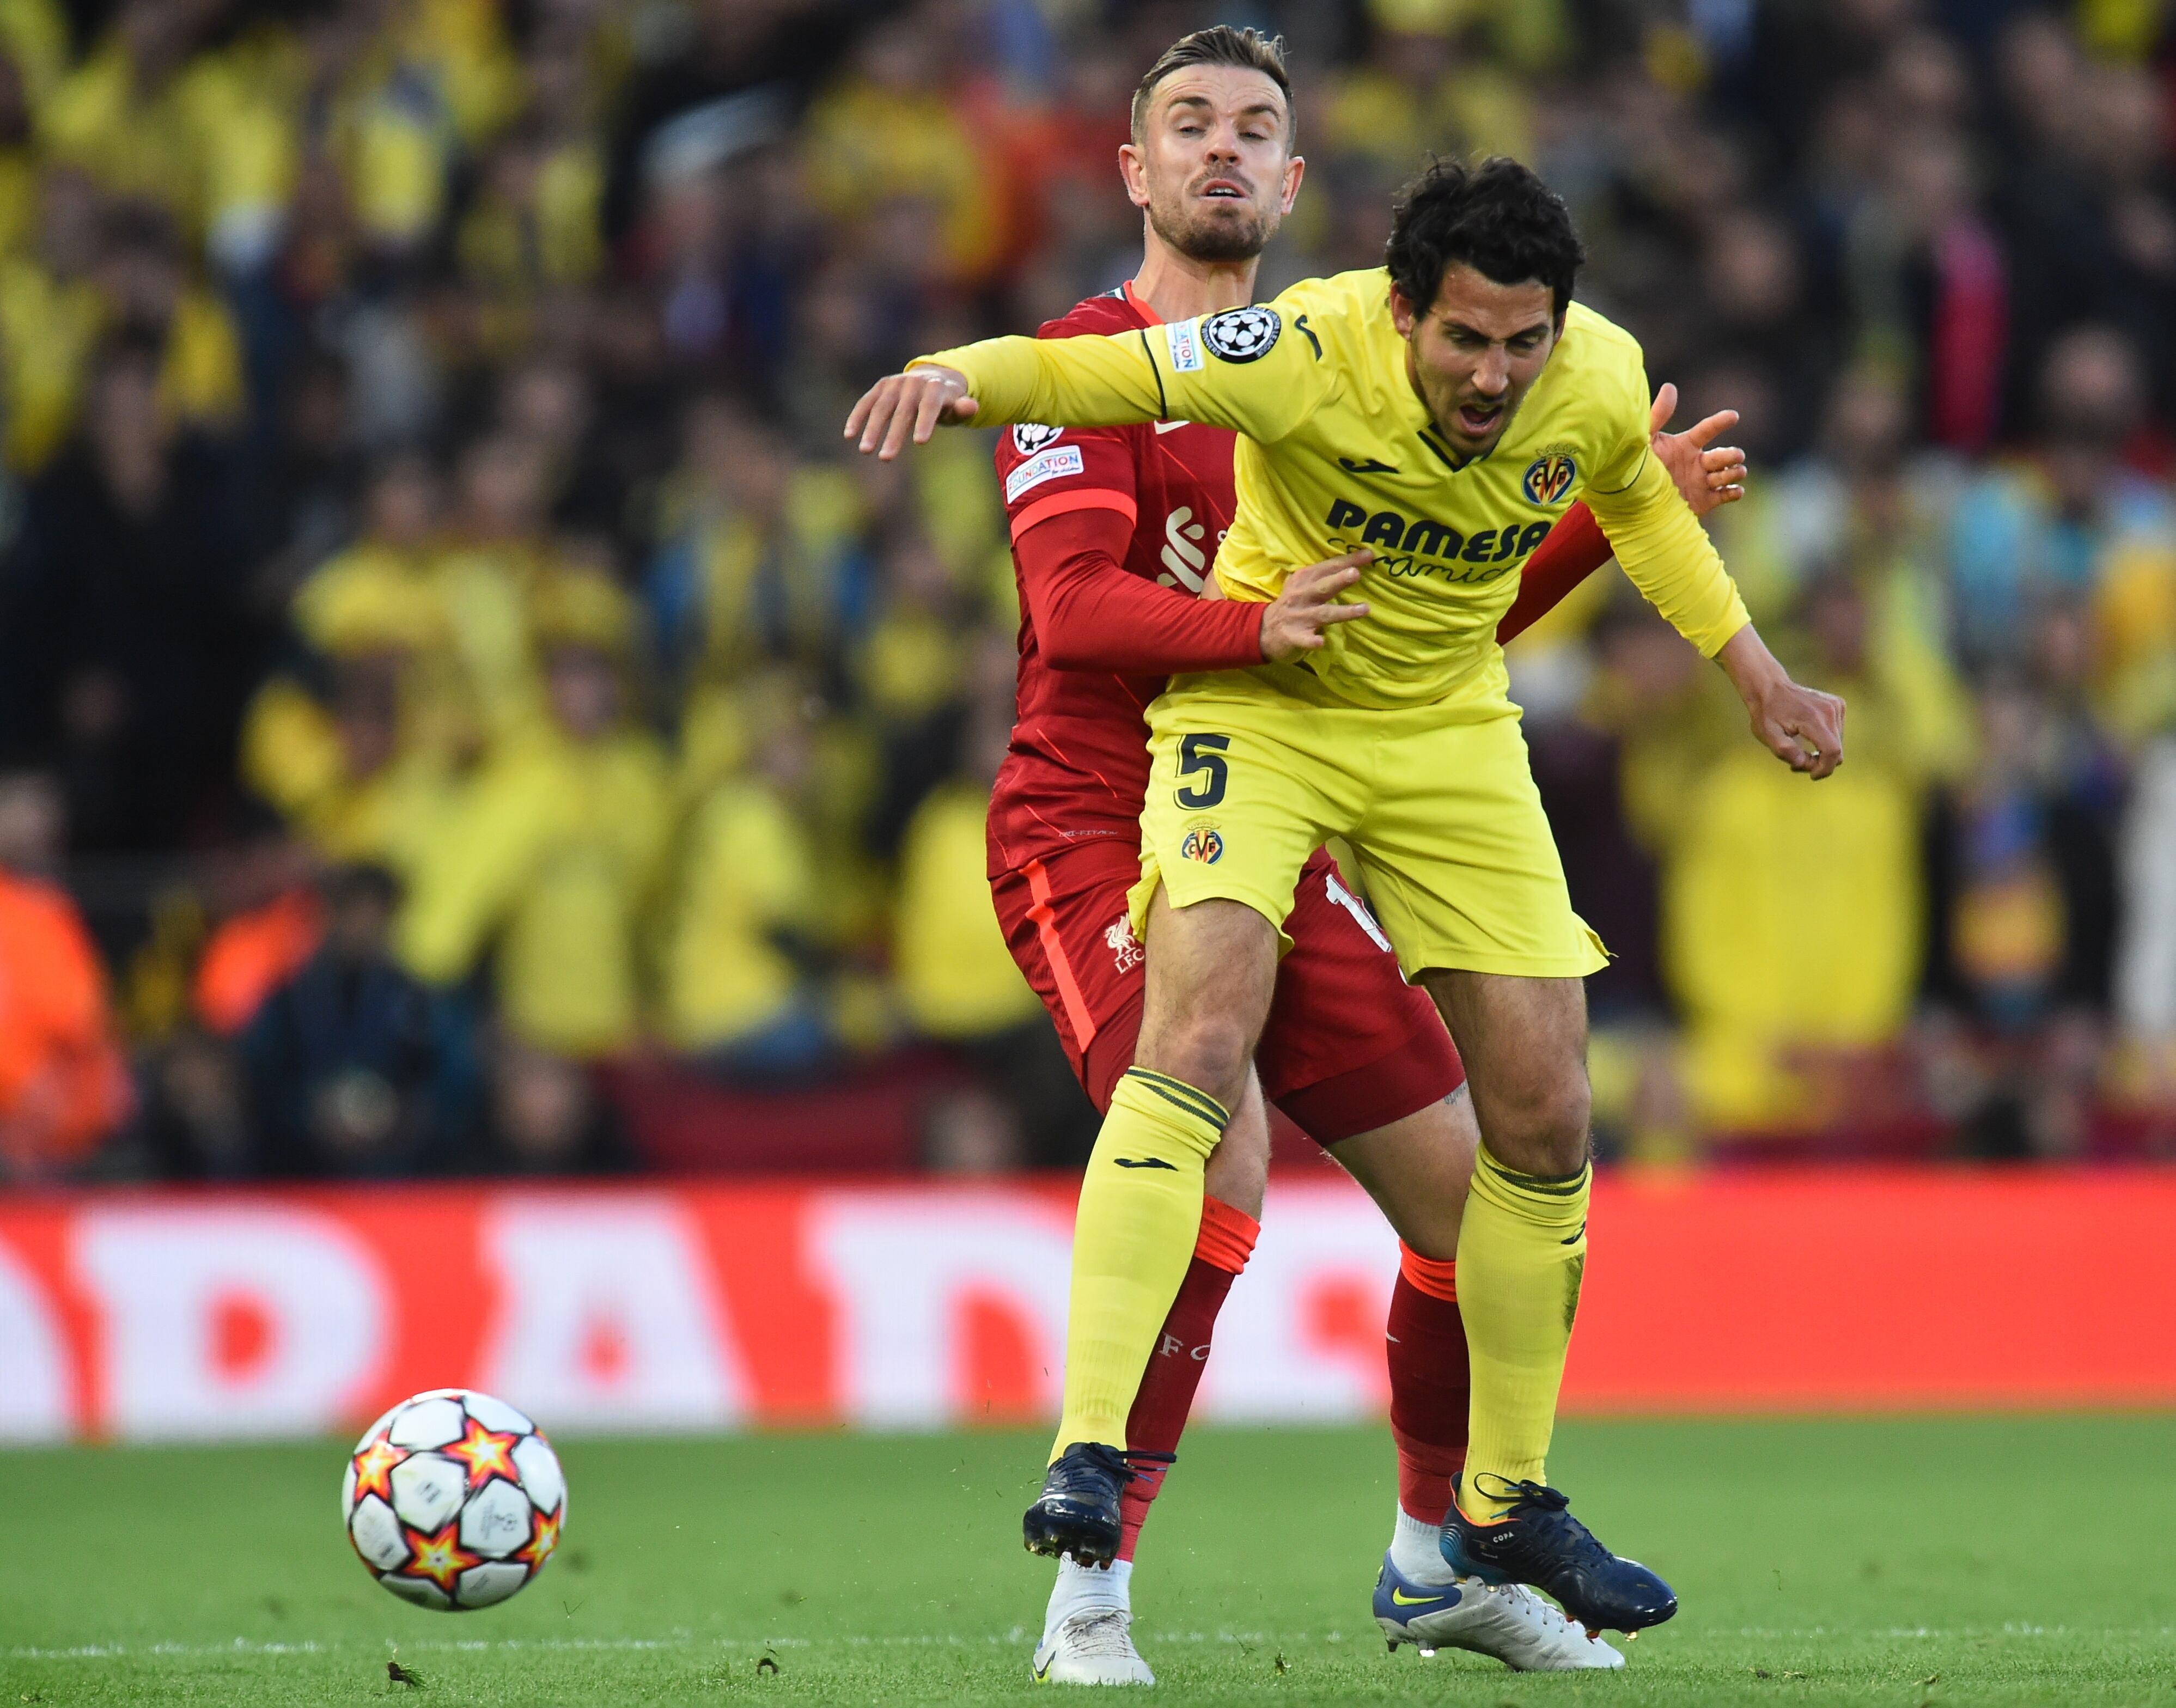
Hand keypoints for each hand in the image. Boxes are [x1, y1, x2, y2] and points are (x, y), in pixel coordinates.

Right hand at [844, 365, 977, 458]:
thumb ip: (963, 409)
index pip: (929, 406)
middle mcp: (913, 382)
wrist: (934, 379)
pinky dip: (857, 417)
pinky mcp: (881, 387)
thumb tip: (972, 407)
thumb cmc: (948, 402)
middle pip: (903, 411)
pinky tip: (849, 435)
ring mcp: (895, 383)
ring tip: (866, 450)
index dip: (925, 423)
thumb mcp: (959, 407)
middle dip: (894, 435)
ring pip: (881, 407)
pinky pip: (866, 402)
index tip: (920, 443)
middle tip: (886, 459)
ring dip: (872, 429)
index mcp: (935, 388)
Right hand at [1259, 551, 1371, 661]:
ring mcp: (1298, 617)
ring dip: (1343, 611)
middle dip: (1339, 580)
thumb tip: (1354, 565)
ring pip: (1323, 613)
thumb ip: (1323, 575)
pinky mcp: (1293, 637)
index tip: (1369, 555)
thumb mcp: (1302, 585)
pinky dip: (1312, 641)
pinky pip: (1304, 640)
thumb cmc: (1293, 604)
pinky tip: (1321, 642)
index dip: (1348, 561)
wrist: (1264, 630)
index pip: (1328, 567)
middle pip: (1323, 587)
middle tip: (1356, 574)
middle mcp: (1301, 596)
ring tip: (1364, 609)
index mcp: (1303, 579)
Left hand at [1648, 381, 1745, 517]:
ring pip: (1730, 473)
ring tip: (1733, 473)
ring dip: (1735, 472)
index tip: (1733, 416)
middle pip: (1724, 454)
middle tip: (1733, 456)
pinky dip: (1735, 492)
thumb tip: (1670, 387)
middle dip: (1732, 455)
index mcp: (1685, 445)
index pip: (1707, 430)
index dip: (1720, 422)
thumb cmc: (1636, 470)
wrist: (1632, 505)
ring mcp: (1702, 482)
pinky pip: (1727, 494)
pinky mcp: (1705, 500)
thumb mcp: (1645, 442)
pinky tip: (1735, 491)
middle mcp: (1697, 462)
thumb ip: (1657, 416)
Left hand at [1716, 625, 1845, 778]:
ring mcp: (1836, 706)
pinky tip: (1807, 738)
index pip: (1832, 751)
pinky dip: (1824, 742)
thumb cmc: (1766, 713)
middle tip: (1796, 763)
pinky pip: (1837, 734)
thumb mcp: (1767, 735)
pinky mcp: (1838, 705)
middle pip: (1836, 751)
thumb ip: (1785, 751)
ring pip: (1837, 744)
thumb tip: (1803, 763)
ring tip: (1798, 750)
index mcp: (1813, 718)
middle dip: (1819, 763)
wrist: (1769, 687)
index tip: (1811, 775)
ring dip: (1821, 753)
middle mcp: (1830, 710)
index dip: (1825, 769)